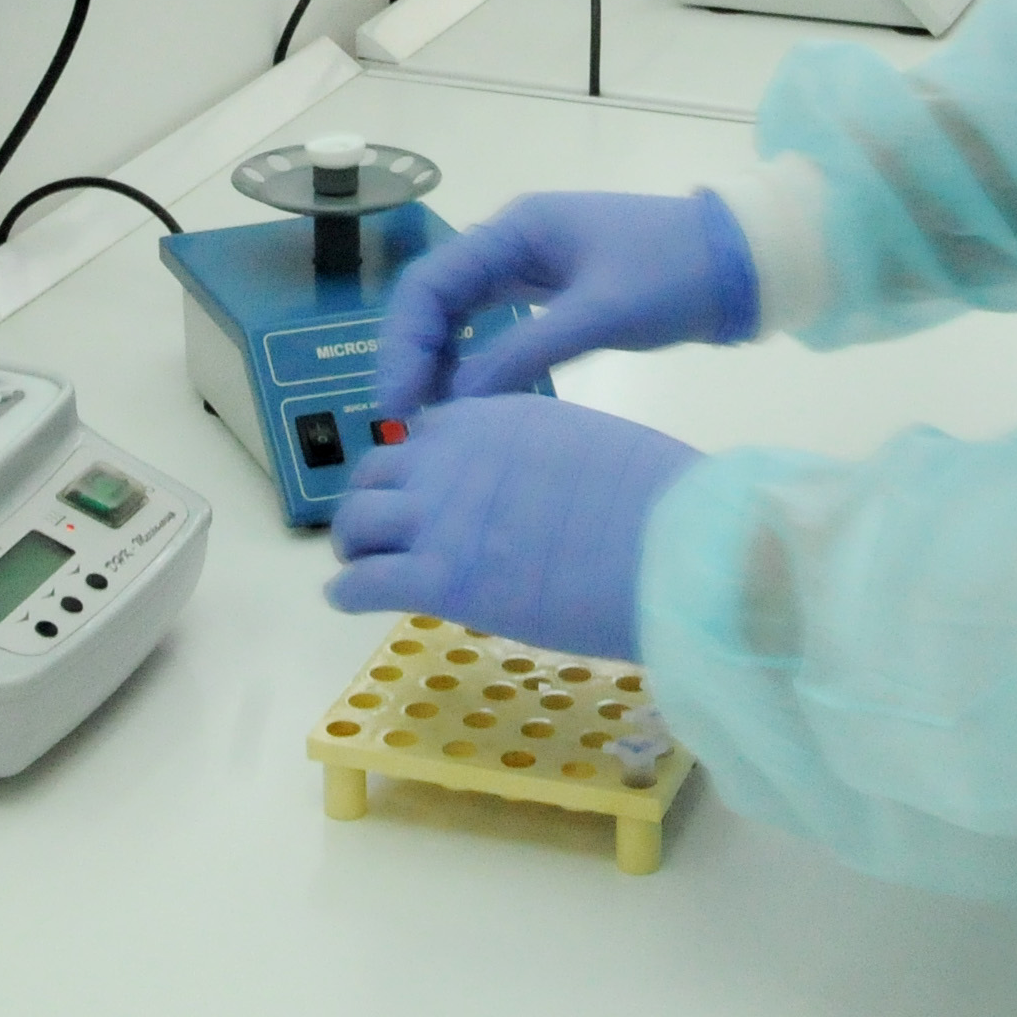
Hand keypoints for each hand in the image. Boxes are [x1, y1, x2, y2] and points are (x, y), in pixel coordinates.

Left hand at [323, 392, 700, 657]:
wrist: (670, 549)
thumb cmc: (656, 500)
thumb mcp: (586, 443)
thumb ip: (539, 454)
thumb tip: (533, 485)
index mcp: (492, 417)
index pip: (425, 434)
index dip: (420, 470)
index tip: (428, 498)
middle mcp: (452, 455)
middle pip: (377, 472)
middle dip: (374, 502)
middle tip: (384, 536)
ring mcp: (439, 516)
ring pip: (355, 521)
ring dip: (352, 545)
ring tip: (360, 567)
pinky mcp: (437, 578)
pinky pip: (360, 581)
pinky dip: (346, 592)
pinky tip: (349, 600)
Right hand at [373, 190, 758, 419]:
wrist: (743, 263)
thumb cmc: (675, 275)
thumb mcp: (602, 313)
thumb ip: (526, 351)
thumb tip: (458, 399)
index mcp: (516, 229)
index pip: (431, 283)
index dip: (405, 343)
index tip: (400, 402)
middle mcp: (513, 242)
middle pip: (436, 298)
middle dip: (414, 355)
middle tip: (403, 420)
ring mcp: (533, 267)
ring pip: (460, 313)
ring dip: (439, 361)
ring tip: (429, 418)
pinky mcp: (554, 294)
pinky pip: (492, 326)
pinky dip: (474, 361)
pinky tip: (469, 400)